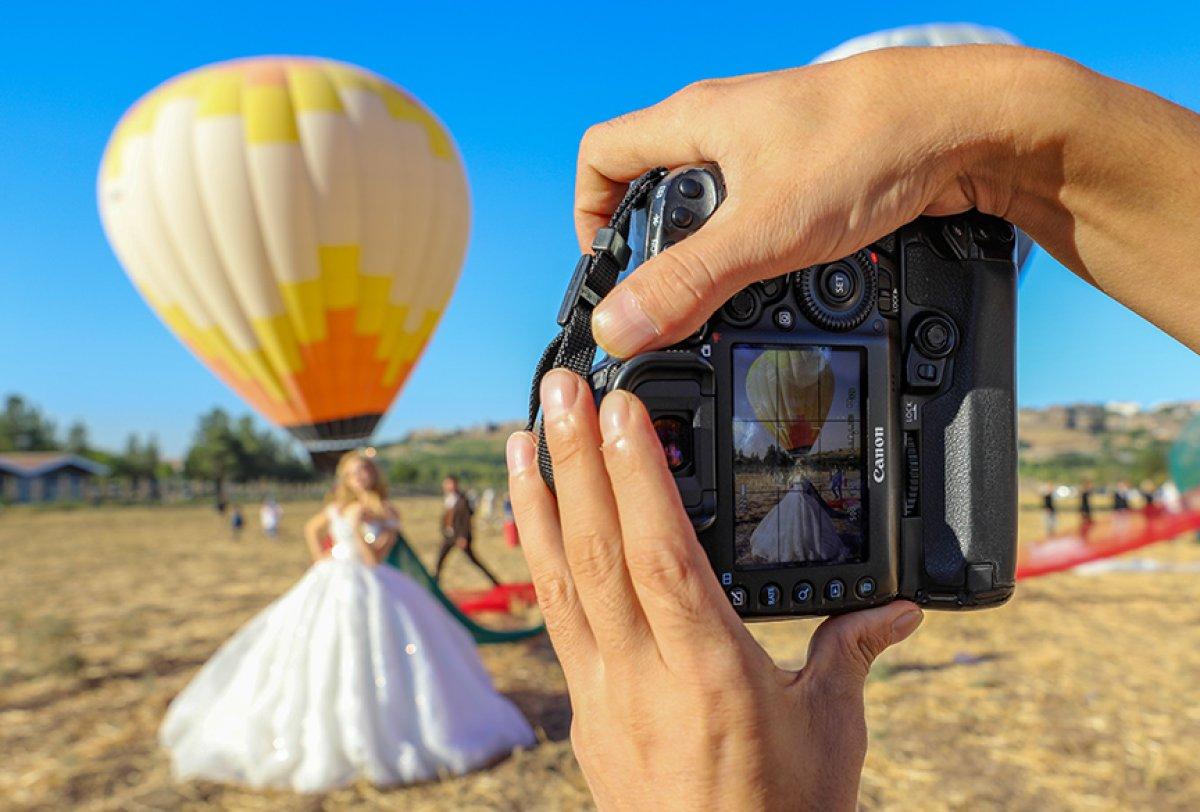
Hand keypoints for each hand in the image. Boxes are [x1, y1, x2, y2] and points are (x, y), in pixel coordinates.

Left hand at [507, 369, 922, 810]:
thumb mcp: (830, 734)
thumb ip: (851, 655)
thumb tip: (896, 610)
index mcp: (712, 673)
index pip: (662, 555)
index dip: (636, 476)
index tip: (621, 410)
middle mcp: (643, 678)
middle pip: (597, 552)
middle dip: (574, 461)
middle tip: (557, 390)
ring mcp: (602, 695)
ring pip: (558, 583)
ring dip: (536, 503)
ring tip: (517, 438)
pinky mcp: (585, 712)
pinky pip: (554, 622)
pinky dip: (540, 563)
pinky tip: (532, 523)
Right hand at [577, 45, 1199, 354]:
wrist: (970, 123)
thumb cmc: (869, 145)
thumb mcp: (762, 229)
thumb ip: (686, 283)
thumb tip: (616, 326)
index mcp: (695, 122)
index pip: (602, 155)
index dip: (590, 214)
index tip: (611, 269)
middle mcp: (726, 126)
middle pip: (652, 185)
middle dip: (652, 247)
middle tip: (670, 299)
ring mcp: (772, 146)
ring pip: (712, 203)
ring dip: (709, 254)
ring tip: (728, 298)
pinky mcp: (813, 170)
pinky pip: (761, 211)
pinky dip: (758, 249)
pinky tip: (784, 280)